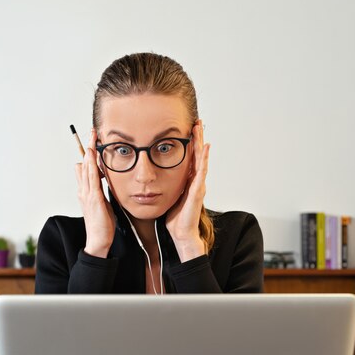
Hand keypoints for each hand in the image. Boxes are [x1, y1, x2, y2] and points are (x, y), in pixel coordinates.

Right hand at [75, 129, 114, 257]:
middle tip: (92, 132)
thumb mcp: (101, 202)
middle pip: (85, 164)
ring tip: (92, 140)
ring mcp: (87, 194)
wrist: (98, 240)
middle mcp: (84, 190)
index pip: (86, 167)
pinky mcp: (93, 199)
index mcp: (86, 191)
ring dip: (90, 154)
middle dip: (88, 147)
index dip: (89, 153)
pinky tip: (93, 159)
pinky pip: (92, 180)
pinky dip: (92, 168)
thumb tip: (98, 178)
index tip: (93, 140)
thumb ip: (98, 189)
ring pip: (87, 169)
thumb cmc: (102, 223)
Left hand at [165, 121, 209, 261]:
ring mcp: (198, 185)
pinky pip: (201, 172)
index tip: (188, 128)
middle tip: (196, 121)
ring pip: (201, 159)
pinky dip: (203, 159)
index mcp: (187, 181)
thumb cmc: (174, 218)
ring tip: (200, 128)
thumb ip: (163, 184)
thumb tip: (150, 175)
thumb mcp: (166, 195)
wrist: (181, 234)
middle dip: (197, 137)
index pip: (190, 157)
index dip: (190, 143)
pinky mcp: (198, 191)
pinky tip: (205, 148)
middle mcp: (195, 180)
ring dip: (201, 143)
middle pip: (197, 154)